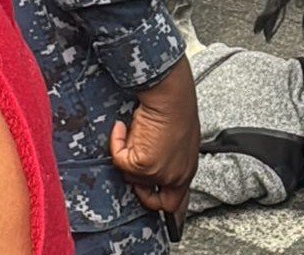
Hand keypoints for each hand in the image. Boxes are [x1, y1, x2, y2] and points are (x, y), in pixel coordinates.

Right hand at [111, 57, 199, 212]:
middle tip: (132, 164)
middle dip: (138, 187)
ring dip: (127, 154)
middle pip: (153, 199)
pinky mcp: (144, 164)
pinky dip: (116, 143)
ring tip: (134, 132)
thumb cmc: (176, 107)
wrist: (170, 93)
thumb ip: (169, 157)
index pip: (177, 203)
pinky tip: (123, 128)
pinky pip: (119, 160)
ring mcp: (160, 172)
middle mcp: (176, 175)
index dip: (166, 210)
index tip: (160, 211)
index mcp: (187, 169)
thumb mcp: (179, 139)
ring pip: (131, 177)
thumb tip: (149, 165)